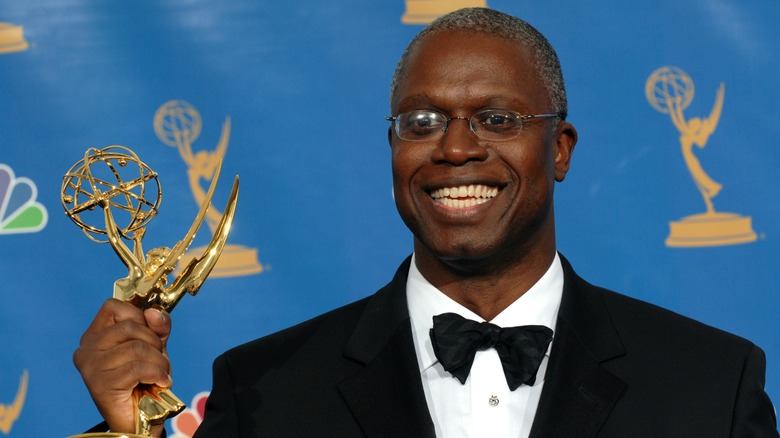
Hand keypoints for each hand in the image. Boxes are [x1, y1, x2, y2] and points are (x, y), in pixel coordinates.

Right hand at [73, 299, 171, 435]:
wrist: (139, 419)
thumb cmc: (144, 380)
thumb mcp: (154, 346)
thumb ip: (157, 326)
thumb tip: (154, 312)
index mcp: (94, 335)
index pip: (113, 306)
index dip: (138, 316)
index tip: (150, 334)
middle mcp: (86, 349)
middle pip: (128, 326)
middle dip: (154, 342)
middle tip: (159, 359)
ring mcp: (90, 367)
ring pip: (136, 347)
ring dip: (159, 361)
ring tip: (160, 373)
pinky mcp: (100, 384)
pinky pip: (138, 368)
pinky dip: (157, 373)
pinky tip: (160, 382)